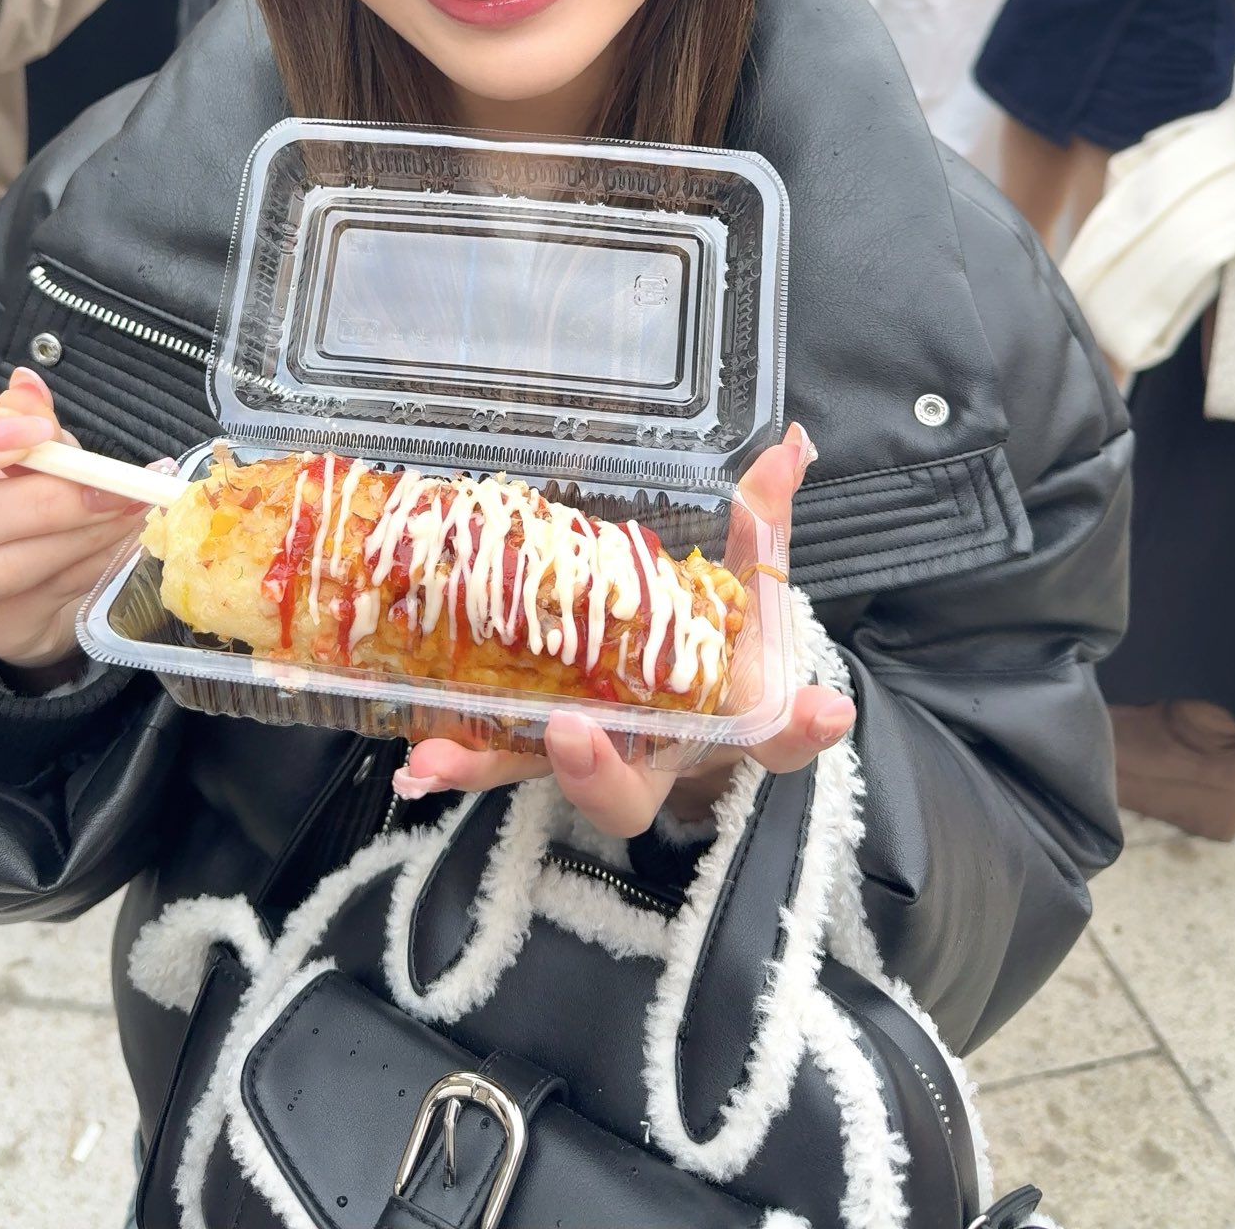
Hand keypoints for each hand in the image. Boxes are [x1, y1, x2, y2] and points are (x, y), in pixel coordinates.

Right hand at [0, 367, 150, 671]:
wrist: (17, 558)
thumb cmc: (4, 482)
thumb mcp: (13, 437)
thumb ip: (20, 415)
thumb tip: (30, 392)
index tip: (34, 432)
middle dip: (44, 501)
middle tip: (110, 483)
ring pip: (2, 570)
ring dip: (79, 536)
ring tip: (130, 507)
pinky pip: (43, 596)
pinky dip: (93, 562)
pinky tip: (123, 537)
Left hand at [394, 428, 856, 838]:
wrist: (685, 698)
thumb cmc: (722, 644)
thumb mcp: (747, 582)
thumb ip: (764, 520)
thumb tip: (789, 442)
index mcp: (726, 719)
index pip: (778, 735)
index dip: (799, 727)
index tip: (820, 709)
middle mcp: (655, 757)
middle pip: (635, 792)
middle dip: (600, 771)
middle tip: (572, 731)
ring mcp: (588, 759)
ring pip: (542, 784)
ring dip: (488, 767)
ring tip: (438, 755)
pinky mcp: (532, 748)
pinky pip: (492, 759)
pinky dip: (454, 755)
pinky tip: (413, 753)